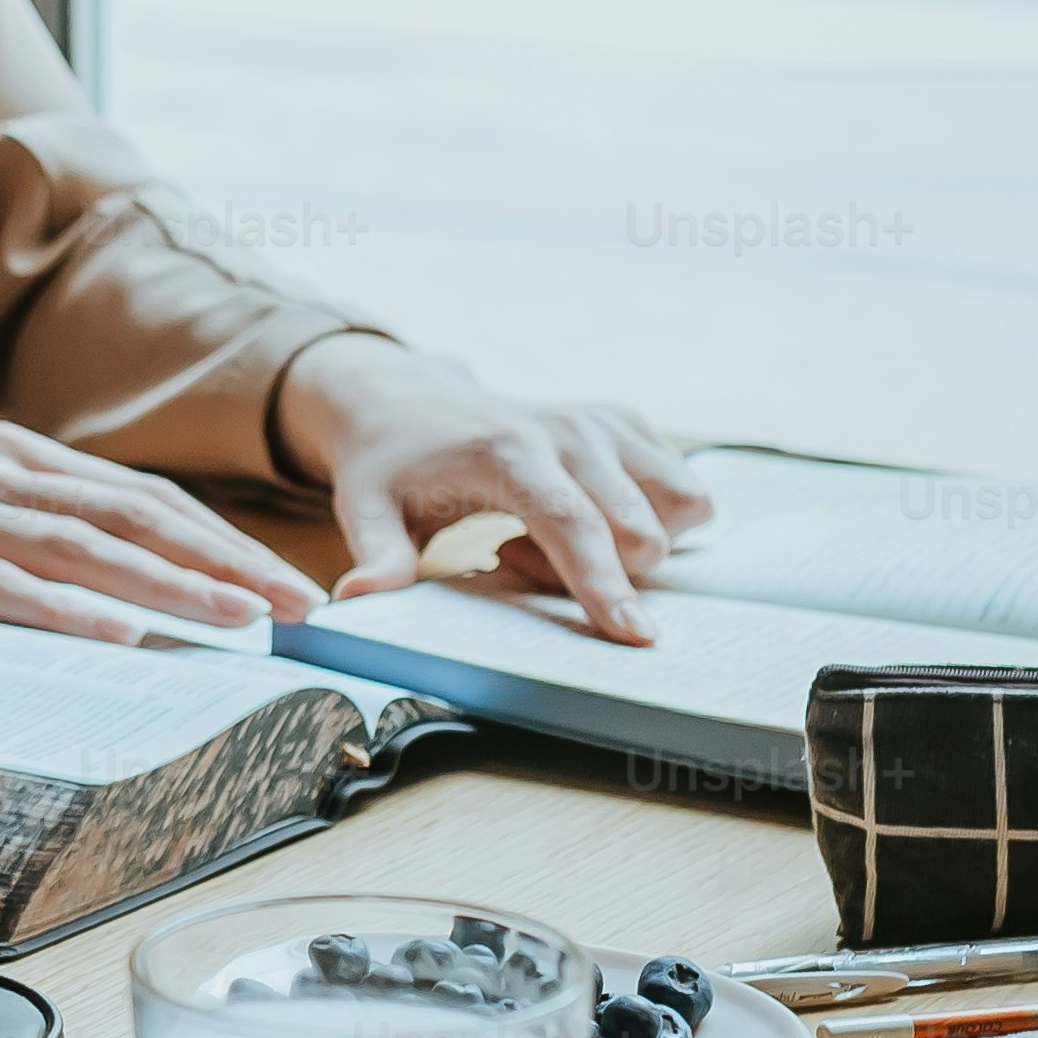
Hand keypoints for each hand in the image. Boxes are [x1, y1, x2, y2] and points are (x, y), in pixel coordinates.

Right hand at [0, 405, 318, 644]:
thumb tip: (76, 573)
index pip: (135, 496)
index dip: (216, 537)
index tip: (280, 579)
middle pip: (130, 517)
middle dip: (223, 562)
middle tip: (296, 608)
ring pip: (79, 548)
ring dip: (168, 587)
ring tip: (237, 623)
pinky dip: (59, 610)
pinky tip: (114, 634)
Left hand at [280, 337, 706, 640]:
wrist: (407, 401)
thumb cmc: (391, 466)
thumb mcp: (368, 511)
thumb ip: (378, 556)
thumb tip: (358, 599)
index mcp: (509, 451)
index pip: (574, 524)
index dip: (605, 583)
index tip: (634, 636)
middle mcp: (569, 430)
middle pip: (636, 532)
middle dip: (600, 574)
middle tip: (517, 556)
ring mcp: (605, 422)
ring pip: (678, 508)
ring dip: (631, 547)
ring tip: (554, 537)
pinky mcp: (627, 423)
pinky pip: (680, 493)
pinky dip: (647, 521)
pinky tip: (586, 516)